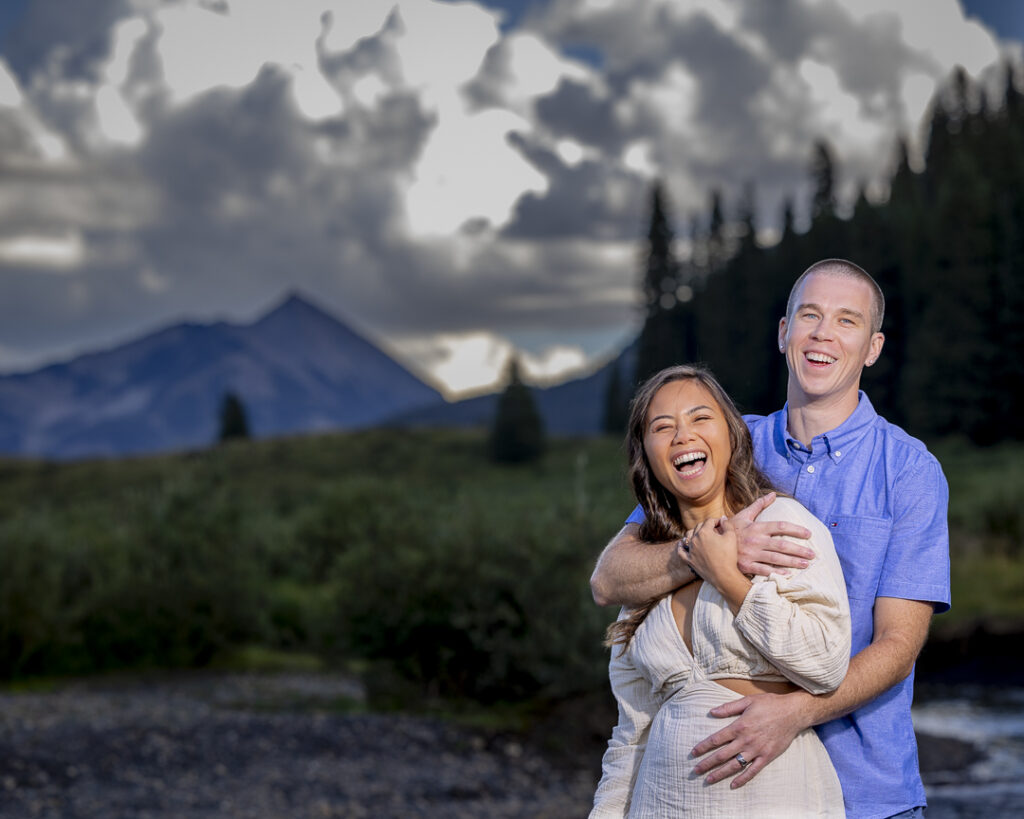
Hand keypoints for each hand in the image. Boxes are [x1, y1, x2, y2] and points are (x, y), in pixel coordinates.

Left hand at [685, 516, 738, 588]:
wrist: (724, 576)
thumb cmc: (728, 556)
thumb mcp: (731, 537)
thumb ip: (727, 525)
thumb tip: (723, 518)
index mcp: (704, 532)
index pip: (709, 521)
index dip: (716, 520)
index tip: (722, 524)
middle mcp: (695, 539)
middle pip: (698, 527)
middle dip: (706, 526)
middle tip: (714, 529)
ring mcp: (690, 550)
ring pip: (688, 537)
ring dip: (693, 533)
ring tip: (699, 533)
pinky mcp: (689, 560)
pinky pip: (681, 551)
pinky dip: (681, 546)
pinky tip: (681, 543)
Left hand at [690, 691, 809, 786]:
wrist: (793, 713)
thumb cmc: (770, 704)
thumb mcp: (748, 701)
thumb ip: (728, 707)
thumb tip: (712, 711)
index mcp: (739, 726)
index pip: (716, 739)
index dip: (703, 747)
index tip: (693, 753)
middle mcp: (746, 740)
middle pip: (722, 755)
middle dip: (707, 763)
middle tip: (695, 771)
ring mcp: (756, 750)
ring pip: (734, 765)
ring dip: (720, 773)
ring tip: (708, 780)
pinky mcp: (767, 757)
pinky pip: (753, 771)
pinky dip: (742, 779)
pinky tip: (733, 785)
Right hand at [732, 493, 813, 576]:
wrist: (712, 544)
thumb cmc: (730, 529)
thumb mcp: (743, 515)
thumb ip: (759, 505)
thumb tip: (772, 494)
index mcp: (756, 527)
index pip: (780, 526)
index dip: (795, 530)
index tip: (808, 534)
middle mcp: (755, 540)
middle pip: (782, 545)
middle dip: (799, 550)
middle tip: (812, 554)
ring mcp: (751, 554)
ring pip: (776, 559)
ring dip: (793, 562)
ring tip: (806, 564)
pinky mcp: (746, 565)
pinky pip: (764, 570)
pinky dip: (777, 572)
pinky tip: (788, 574)